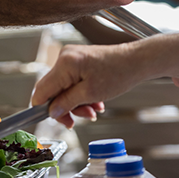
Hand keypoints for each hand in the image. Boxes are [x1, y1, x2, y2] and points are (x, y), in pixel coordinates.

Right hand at [31, 44, 147, 128]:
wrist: (137, 61)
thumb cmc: (119, 73)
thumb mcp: (90, 94)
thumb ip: (67, 103)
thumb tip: (52, 112)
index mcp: (65, 63)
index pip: (42, 90)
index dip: (44, 107)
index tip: (53, 119)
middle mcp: (64, 57)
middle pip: (52, 90)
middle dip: (65, 106)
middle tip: (76, 120)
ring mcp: (71, 58)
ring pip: (63, 88)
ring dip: (75, 102)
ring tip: (92, 109)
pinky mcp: (77, 60)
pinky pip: (71, 82)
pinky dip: (80, 94)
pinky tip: (93, 100)